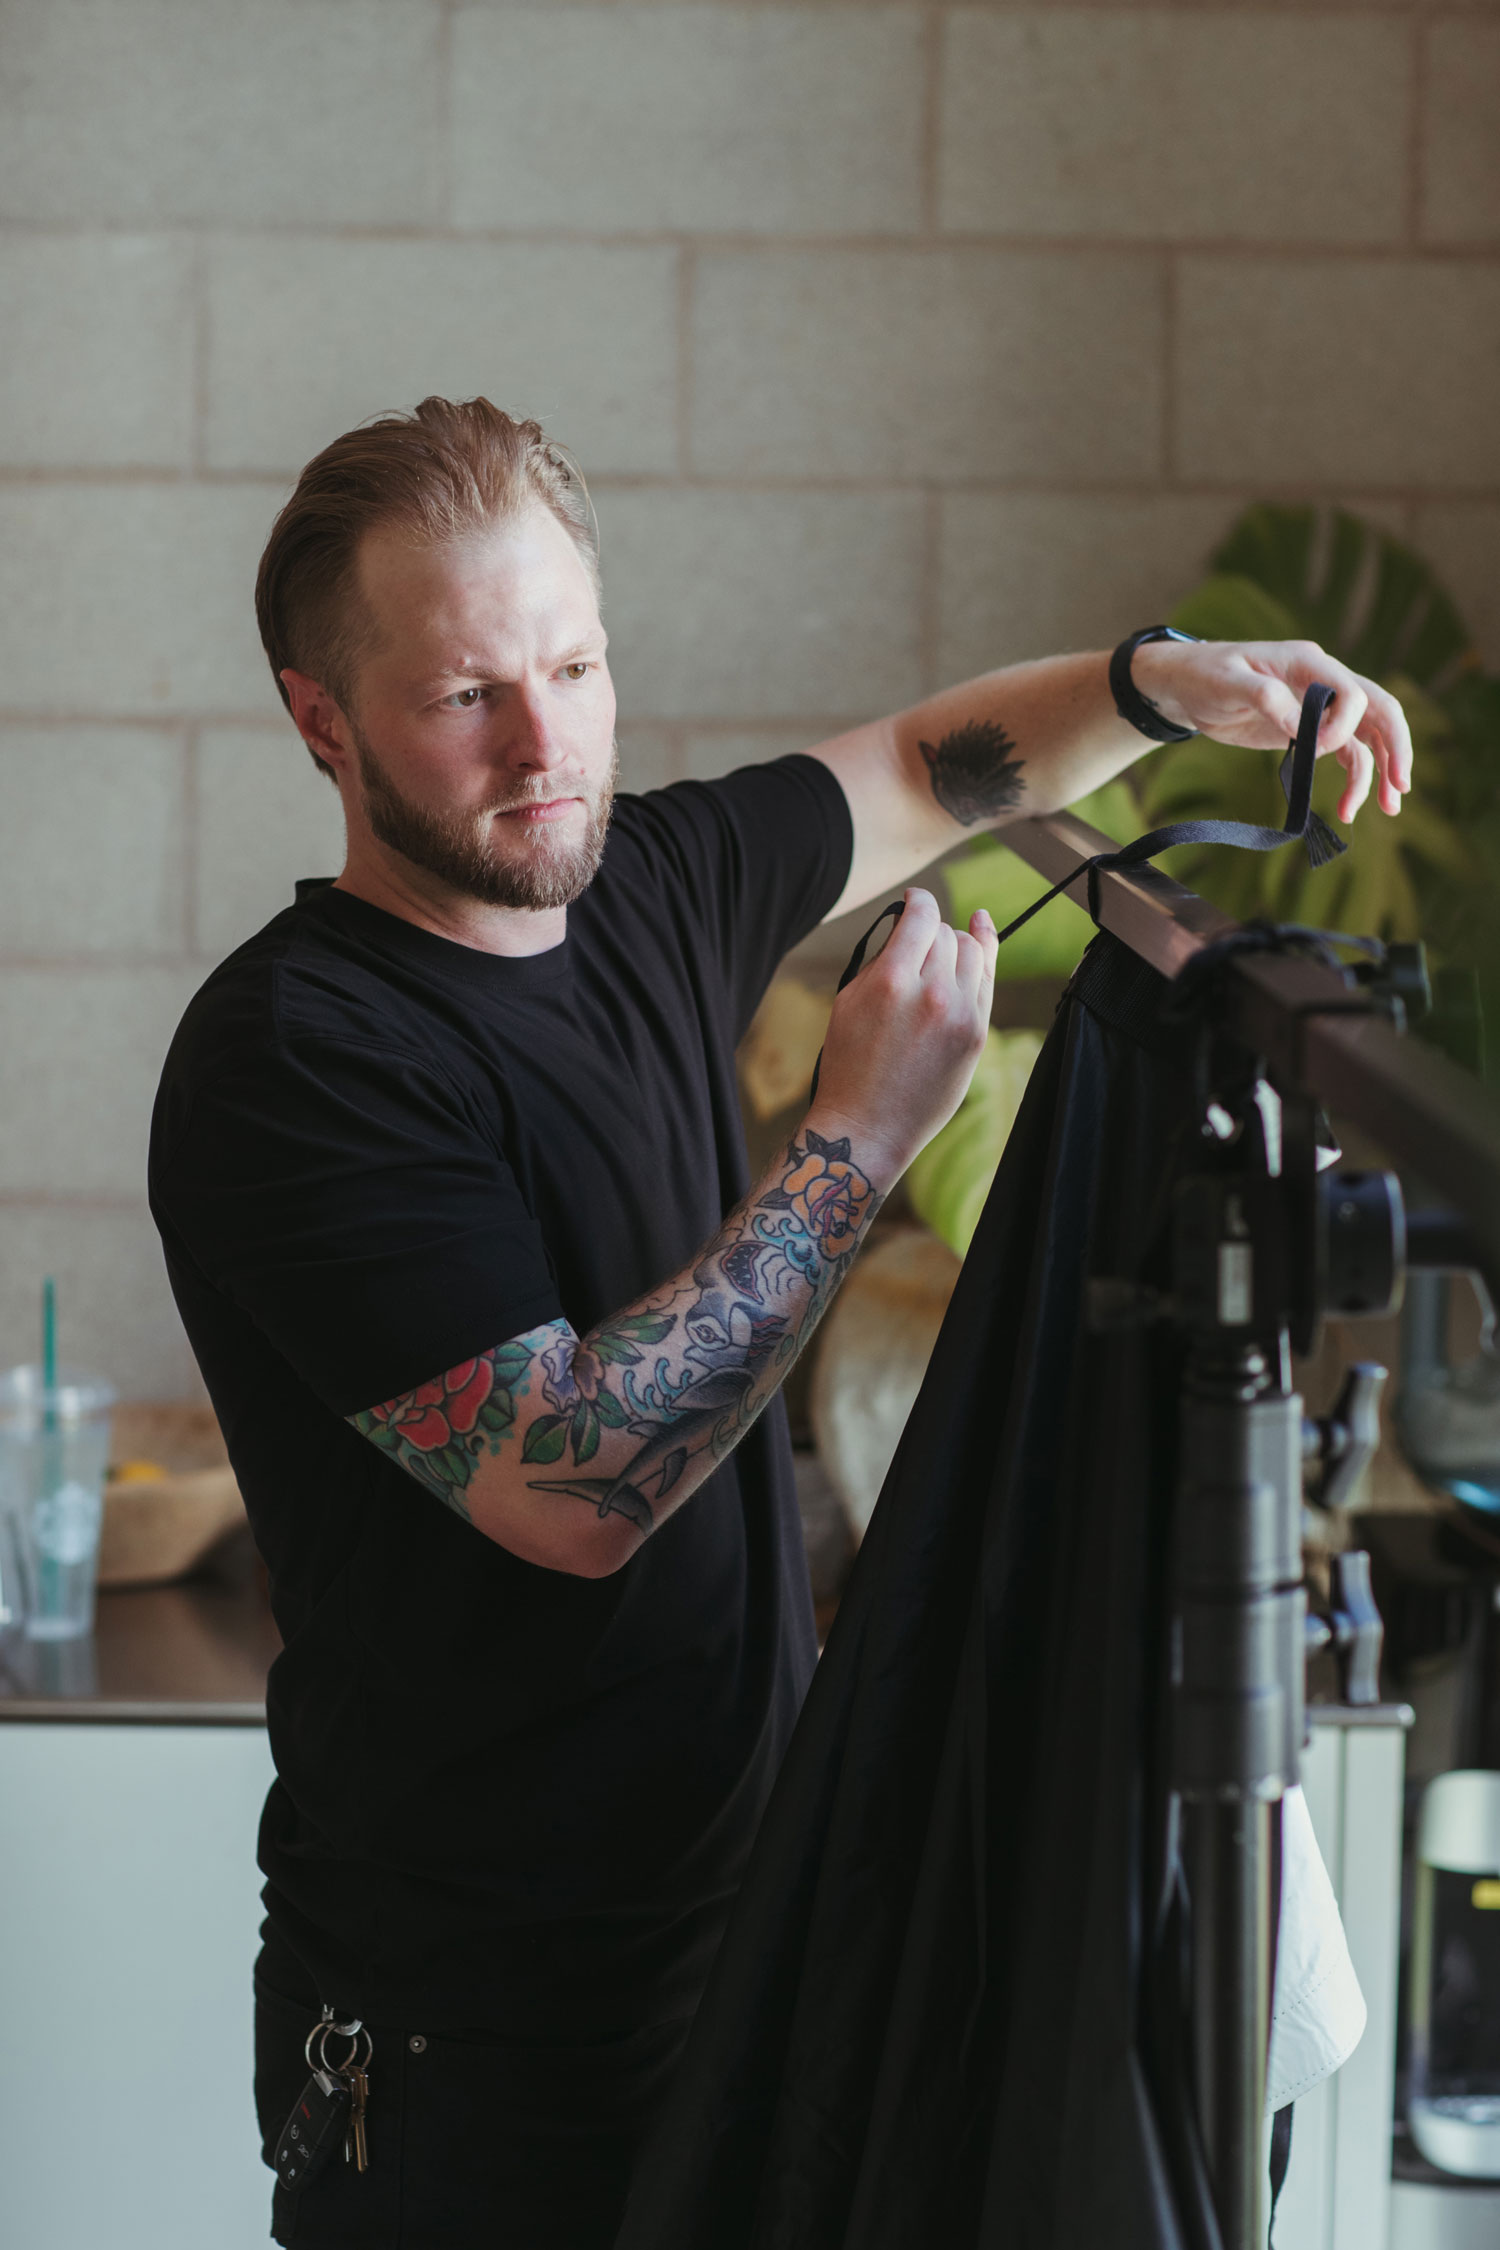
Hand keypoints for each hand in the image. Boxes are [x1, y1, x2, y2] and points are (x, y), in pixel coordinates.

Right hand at [806, 888, 997, 1187]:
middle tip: (915, 945)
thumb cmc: (849, 1065)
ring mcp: (960, 1015)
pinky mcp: (976, 1034)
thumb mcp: (849, 1002)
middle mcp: (931, 994)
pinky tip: (981, 933)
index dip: (918, 899)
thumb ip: (882, 959)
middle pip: (946, 933)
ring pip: (971, 952)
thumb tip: (908, 929)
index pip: (921, 916)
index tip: (914, 899)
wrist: (868, 1126)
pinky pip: (987, 981)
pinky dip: (983, 955)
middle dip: (930, 931)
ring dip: (955, 945)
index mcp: (891, 981)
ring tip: (938, 954)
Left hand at [1129, 637, 1413, 824]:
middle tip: (1401, 786)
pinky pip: (1346, 752)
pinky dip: (1356, 776)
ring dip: (1381, 770)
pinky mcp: (1309, 730)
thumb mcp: (1226, 682)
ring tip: (1387, 808)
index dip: (1345, 723)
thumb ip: (1264, 696)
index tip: (1316, 750)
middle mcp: (1323, 682)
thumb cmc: (1204, 675)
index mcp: (1307, 662)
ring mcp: (1319, 708)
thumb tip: (1300, 724)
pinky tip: (1354, 805)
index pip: (1351, 690)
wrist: (1185, 688)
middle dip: (1396, 747)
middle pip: (1378, 710)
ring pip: (1367, 736)